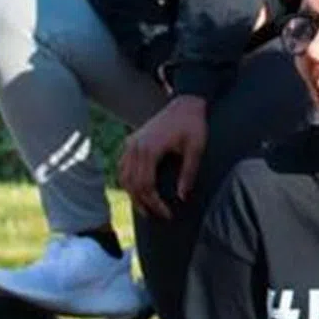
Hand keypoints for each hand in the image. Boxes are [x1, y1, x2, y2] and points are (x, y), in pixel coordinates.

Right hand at [118, 94, 207, 219]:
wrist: (186, 103)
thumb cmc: (193, 125)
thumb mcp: (196, 148)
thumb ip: (188, 173)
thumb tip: (182, 197)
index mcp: (149, 149)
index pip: (146, 186)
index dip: (155, 203)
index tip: (167, 213)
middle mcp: (135, 147)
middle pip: (132, 184)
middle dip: (143, 203)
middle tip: (157, 215)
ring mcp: (130, 143)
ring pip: (123, 176)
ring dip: (132, 194)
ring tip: (146, 208)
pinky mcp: (131, 141)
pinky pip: (122, 166)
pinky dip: (127, 180)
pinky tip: (137, 190)